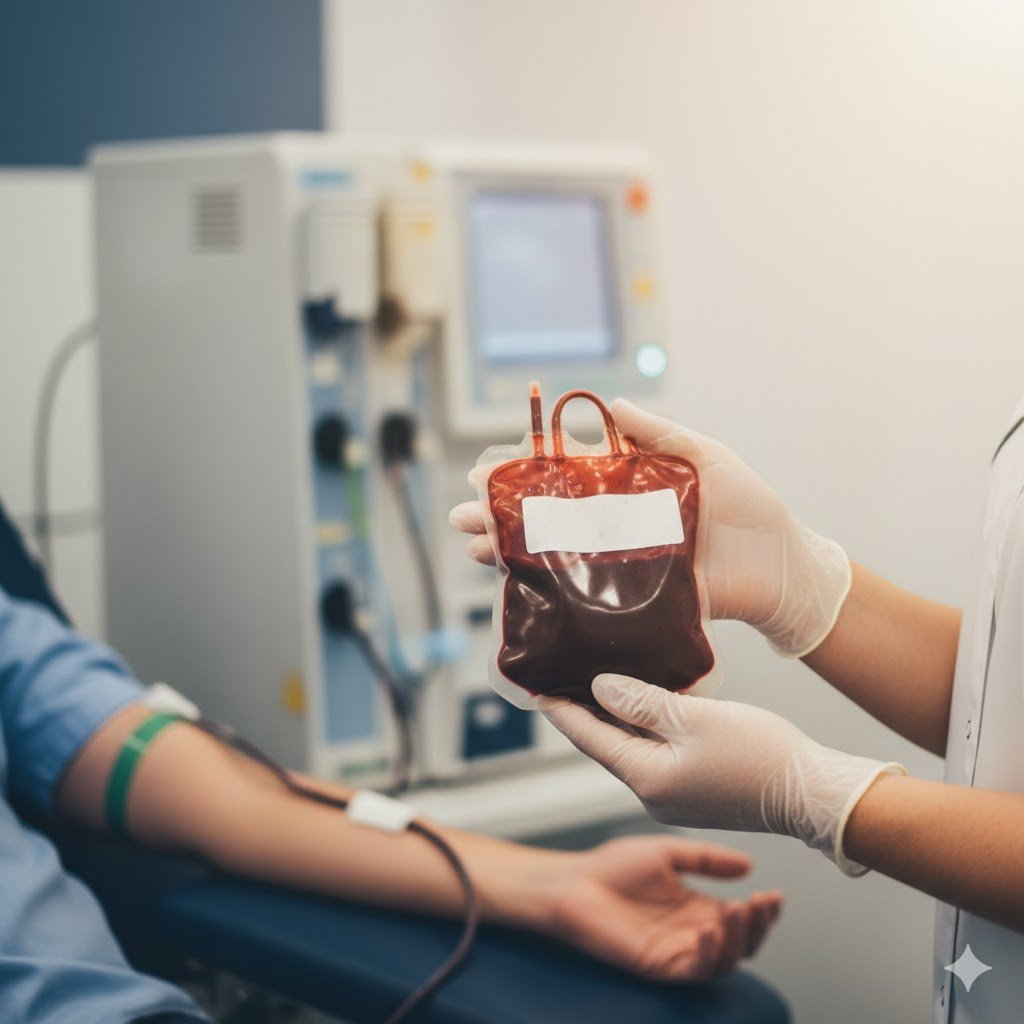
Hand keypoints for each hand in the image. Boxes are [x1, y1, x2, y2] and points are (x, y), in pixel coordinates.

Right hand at [450, 397, 850, 656]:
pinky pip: (586, 598)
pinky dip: (550, 595)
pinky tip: (518, 590)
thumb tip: (613, 403)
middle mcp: (618, 527)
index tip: (486, 473)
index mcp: (630, 490)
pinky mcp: (634, 600)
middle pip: (549, 520)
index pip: (566, 479)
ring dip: (512, 553)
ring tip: (474, 549)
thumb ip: (660, 434)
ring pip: (556, 557)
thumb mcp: (708, 457)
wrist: (785, 568)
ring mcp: (622, 565)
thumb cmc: (752, 508)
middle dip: (502, 518)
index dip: (525, 476)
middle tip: (463, 517)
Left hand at [546, 674, 904, 875]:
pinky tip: (645, 704)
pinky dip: (646, 729)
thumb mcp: (695, 718)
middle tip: (564, 679)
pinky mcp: (696, 792)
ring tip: (598, 684)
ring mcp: (675, 797)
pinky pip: (658, 755)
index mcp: (647, 778)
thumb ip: (643, 702)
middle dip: (587, 713)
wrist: (814, 795)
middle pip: (608, 746)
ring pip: (633, 749)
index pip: (591, 739)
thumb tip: (601, 688)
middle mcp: (653, 794)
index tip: (536, 692)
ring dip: (618, 719)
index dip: (563, 713)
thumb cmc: (760, 755)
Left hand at [547, 835, 781, 980]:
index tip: (774, 893)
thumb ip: (706, 859)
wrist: (575, 883)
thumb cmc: (612, 867)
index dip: (764, 910)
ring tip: (739, 911)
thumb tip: (749, 864)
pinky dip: (708, 955)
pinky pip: (694, 969)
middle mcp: (693, 932)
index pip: (743, 916)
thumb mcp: (667, 853)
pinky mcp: (659, 965)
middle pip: (743, 942)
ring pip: (725, 960)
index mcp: (697, 907)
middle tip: (762, 902)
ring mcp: (677, 951)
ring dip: (739, 940)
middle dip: (759, 926)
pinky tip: (709, 932)